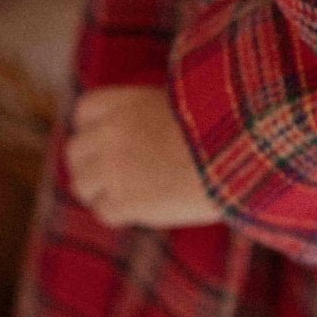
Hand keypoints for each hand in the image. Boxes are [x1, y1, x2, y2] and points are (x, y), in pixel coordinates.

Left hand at [65, 86, 222, 229]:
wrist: (240, 153)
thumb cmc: (226, 127)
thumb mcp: (185, 103)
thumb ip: (155, 114)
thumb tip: (154, 133)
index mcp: (125, 102)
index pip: (85, 112)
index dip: (94, 128)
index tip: (107, 139)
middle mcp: (110, 133)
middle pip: (75, 151)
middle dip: (89, 162)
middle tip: (110, 174)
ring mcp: (113, 169)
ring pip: (82, 184)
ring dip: (99, 191)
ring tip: (124, 195)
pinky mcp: (125, 202)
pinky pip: (105, 212)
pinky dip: (120, 214)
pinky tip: (140, 211)